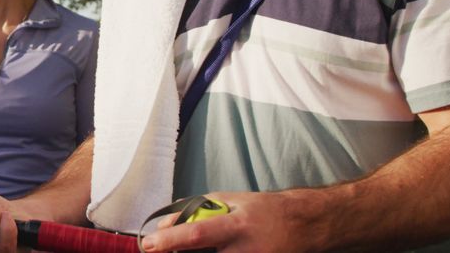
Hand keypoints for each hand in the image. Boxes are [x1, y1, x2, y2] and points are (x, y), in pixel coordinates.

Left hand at [140, 191, 305, 252]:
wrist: (300, 225)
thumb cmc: (260, 210)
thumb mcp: (228, 201)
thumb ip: (196, 210)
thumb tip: (164, 225)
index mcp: (236, 226)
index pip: (197, 233)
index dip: (170, 240)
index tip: (149, 243)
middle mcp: (244, 250)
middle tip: (160, 249)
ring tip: (189, 247)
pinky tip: (215, 250)